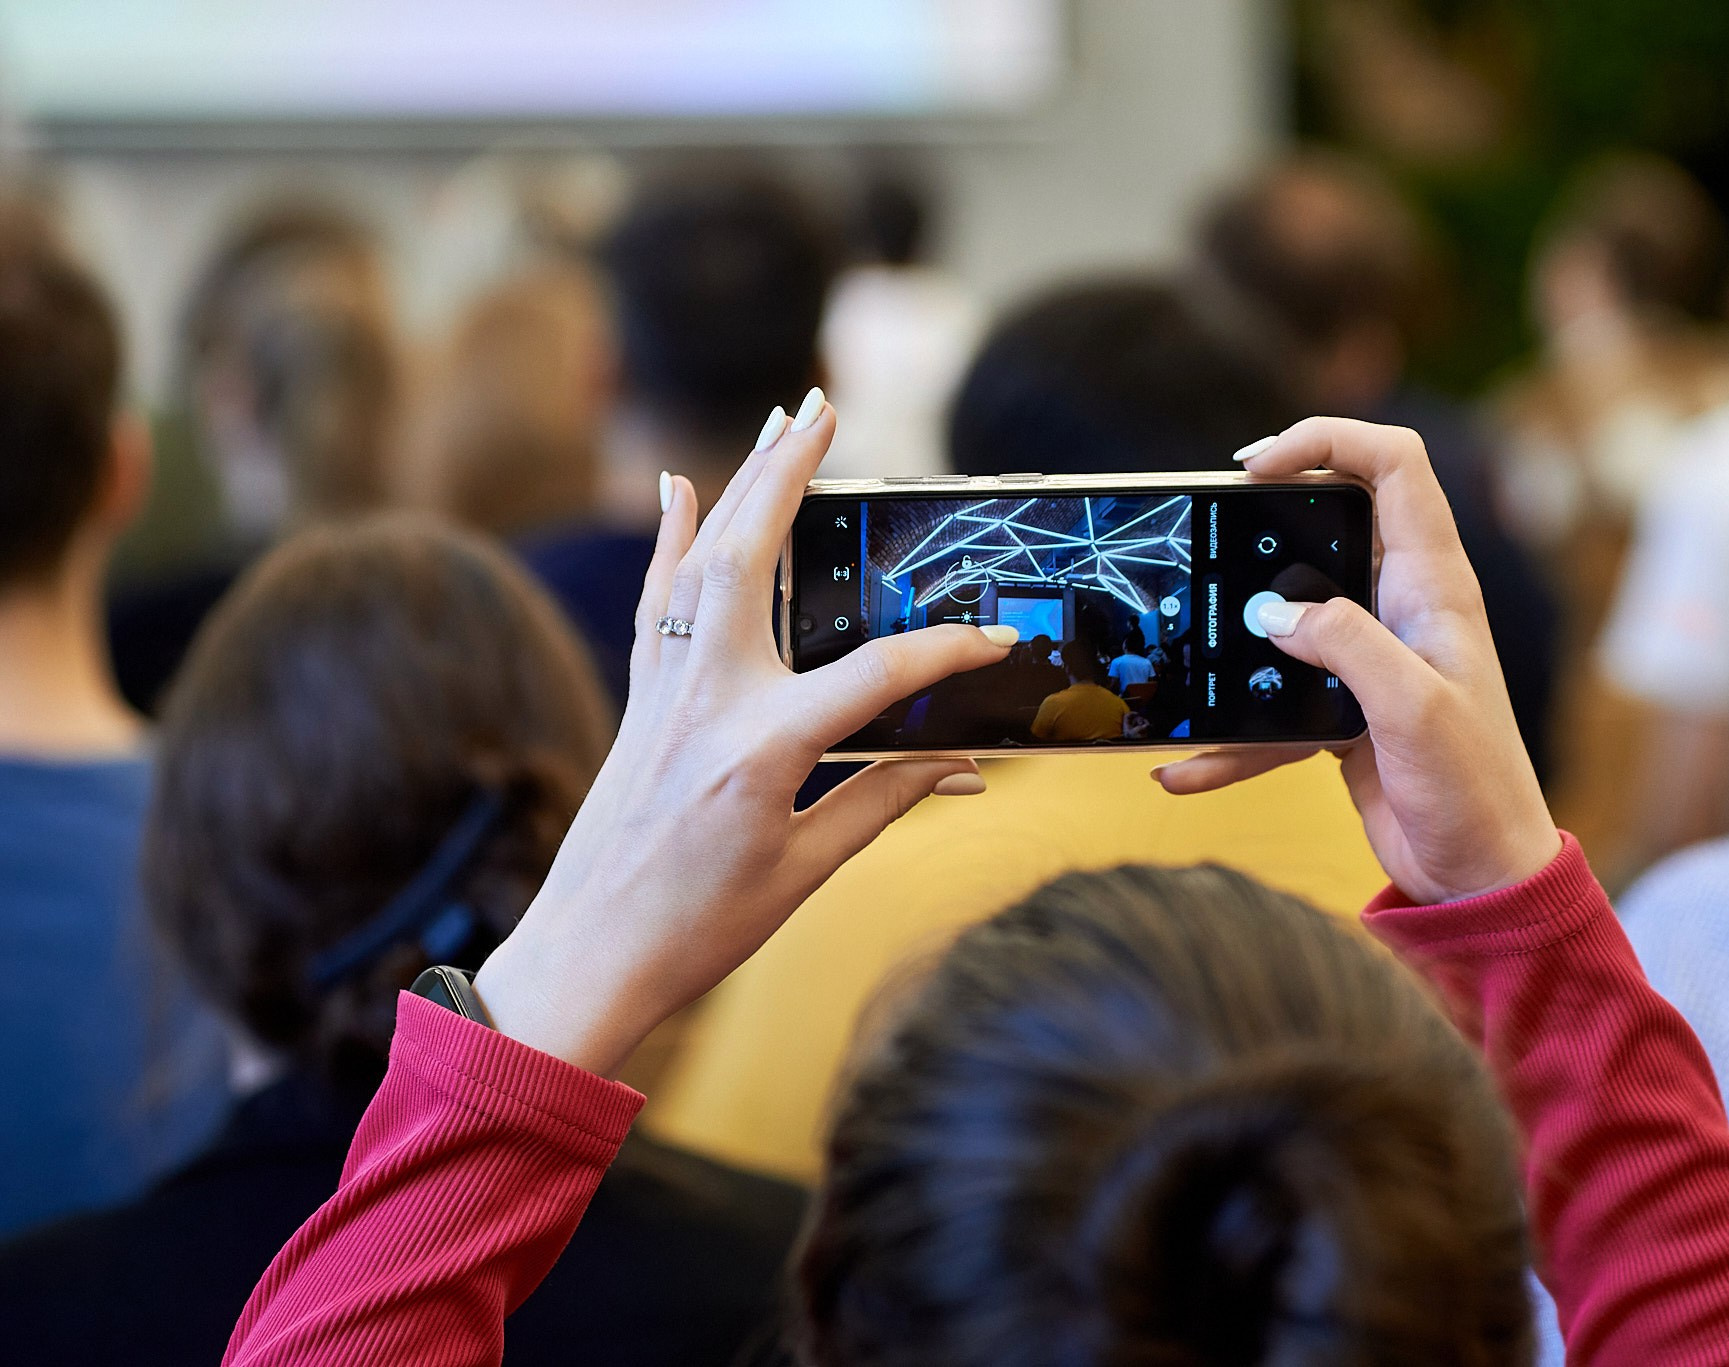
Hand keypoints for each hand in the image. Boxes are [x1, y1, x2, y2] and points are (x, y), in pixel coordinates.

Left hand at [473, 394, 1017, 1075]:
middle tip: (824, 406)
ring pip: (698, 563)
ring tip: (778, 424)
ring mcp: (664, 695)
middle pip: (749, 559)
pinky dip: (668, 540)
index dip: (948, 654)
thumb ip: (883, 802)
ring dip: (739, 485)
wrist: (585, 959)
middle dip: (788, 473)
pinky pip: (656, 601)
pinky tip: (675, 489)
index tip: (999, 641)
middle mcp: (705, 702)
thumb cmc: (696, 930)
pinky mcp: (640, 703)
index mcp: (761, 749)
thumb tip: (958, 766)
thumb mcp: (805, 872)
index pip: (877, 673)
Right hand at [1155, 418, 1558, 902]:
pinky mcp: (1343, 713)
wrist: (1481, 882)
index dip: (1327, 441)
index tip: (1255, 467)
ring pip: (1289, 615)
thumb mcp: (1413, 708)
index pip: (1392, 464)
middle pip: (1331, 522)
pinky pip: (1272, 705)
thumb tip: (1273, 613)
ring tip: (1182, 652)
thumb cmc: (1475, 792)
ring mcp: (1370, 660)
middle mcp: (1402, 609)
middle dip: (1263, 523)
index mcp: (1434, 585)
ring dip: (1235, 636)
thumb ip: (1346, 644)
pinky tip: (1185, 770)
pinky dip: (1230, 737)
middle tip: (1208, 533)